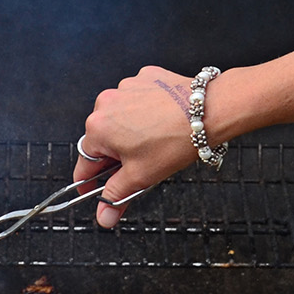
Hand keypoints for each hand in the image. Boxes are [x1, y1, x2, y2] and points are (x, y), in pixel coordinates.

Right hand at [76, 66, 210, 229]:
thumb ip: (117, 196)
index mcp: (98, 128)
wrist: (208, 111)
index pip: (85, 163)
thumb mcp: (142, 175)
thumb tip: (103, 216)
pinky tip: (161, 120)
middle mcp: (106, 103)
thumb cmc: (176, 140)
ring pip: (120, 117)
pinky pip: (138, 98)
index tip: (91, 191)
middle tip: (137, 165)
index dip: (88, 182)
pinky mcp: (144, 77)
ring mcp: (125, 87)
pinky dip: (145, 109)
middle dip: (116, 155)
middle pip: (103, 138)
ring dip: (130, 131)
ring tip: (154, 141)